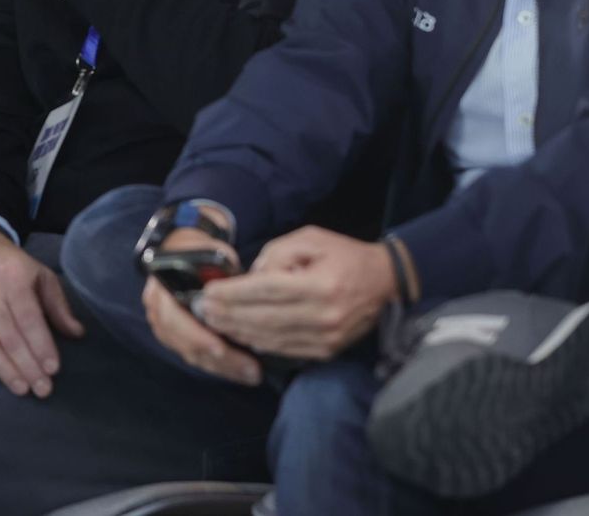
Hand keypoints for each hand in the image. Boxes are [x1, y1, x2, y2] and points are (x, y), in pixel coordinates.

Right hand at [0, 230, 84, 397]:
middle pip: (9, 336)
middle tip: (42, 389)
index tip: (52, 369)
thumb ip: (57, 305)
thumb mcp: (39, 275)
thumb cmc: (9, 265)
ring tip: (21, 388)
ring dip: (4, 369)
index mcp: (13, 278)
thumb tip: (77, 334)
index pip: (29, 319)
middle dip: (28, 366)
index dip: (41, 345)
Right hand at [142, 229, 259, 385]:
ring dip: (222, 367)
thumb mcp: (211, 255)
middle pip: (185, 343)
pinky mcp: (176, 337)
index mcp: (161, 287)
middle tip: (251, 371)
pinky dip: (218, 366)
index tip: (222, 349)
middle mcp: (157, 309)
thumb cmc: (201, 252)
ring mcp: (164, 326)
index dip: (197, 336)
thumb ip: (221, 273)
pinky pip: (195, 357)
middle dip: (220, 360)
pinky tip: (240, 371)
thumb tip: (243, 294)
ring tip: (252, 374)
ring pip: (191, 354)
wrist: (182, 251)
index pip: (173, 318)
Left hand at [199, 226, 395, 359]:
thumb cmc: (343, 255)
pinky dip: (260, 342)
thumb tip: (250, 277)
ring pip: (272, 338)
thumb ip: (276, 255)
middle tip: (203, 309)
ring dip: (239, 331)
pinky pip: (286, 349)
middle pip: (264, 318)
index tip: (210, 291)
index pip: (267, 290)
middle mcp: (324, 314)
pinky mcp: (328, 350)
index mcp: (320, 284)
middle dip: (229, 314)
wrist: (385, 282)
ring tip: (215, 322)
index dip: (234, 293)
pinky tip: (241, 334)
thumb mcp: (310, 239)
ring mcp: (327, 337)